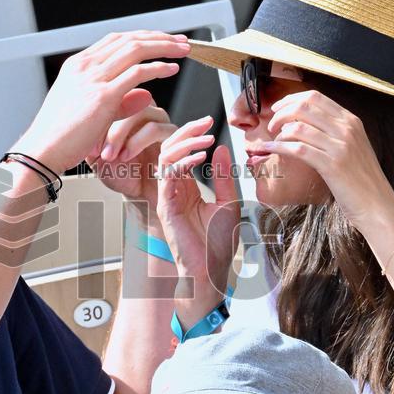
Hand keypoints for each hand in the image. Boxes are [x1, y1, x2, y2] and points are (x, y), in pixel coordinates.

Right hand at [11, 31, 189, 173]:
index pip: (115, 40)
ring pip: (136, 49)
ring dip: (163, 46)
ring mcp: (93, 79)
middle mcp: (84, 66)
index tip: (161, 40)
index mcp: (77, 66)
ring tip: (183, 49)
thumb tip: (145, 94)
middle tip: (179, 40)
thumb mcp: (90, 112)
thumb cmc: (60, 137)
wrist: (42, 151)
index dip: (142, 37)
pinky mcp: (103, 96)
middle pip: (128, 38)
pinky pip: (137, 73)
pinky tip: (172, 69)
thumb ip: (119, 101)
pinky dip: (158, 67)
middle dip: (158, 36)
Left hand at [87, 104, 173, 229]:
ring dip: (120, 133)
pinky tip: (126, 156)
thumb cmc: (120, 172)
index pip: (110, 98)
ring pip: (140, 111)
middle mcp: (143, 109)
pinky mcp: (173, 134)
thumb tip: (75, 121)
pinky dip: (137, 142)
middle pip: (125, 99)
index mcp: (125, 109)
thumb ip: (88, 136)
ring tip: (110, 155)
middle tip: (95, 148)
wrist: (140, 194)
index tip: (85, 142)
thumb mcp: (96, 155)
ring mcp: (160, 119)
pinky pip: (156, 128)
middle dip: (107, 125)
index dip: (96, 118)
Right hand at [155, 117, 239, 299]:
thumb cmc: (218, 243)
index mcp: (187, 188)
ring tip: (204, 139)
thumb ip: (223, 177)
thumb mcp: (228, 202)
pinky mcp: (165, 207)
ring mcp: (167, 198)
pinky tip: (199, 159)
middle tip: (204, 122)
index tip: (210, 121)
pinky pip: (168, 178)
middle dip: (186, 132)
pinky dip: (183, 164)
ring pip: (165, 159)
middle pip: (170, 150)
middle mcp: (173, 190)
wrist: (211, 271)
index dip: (193, 135)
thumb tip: (221, 149)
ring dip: (185, 145)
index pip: (183, 152)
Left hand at [261, 90, 393, 230]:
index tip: (278, 108)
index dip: (291, 100)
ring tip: (273, 141)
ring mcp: (340, 146)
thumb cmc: (360, 179)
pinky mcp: (331, 165)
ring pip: (299, 127)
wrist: (377, 204)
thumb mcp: (352, 146)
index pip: (315, 97)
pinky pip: (298, 149)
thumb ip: (334, 131)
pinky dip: (279, 147)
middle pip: (304, 107)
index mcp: (351, 121)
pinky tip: (271, 150)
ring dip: (279, 132)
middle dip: (281, 113)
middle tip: (272, 125)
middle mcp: (346, 129)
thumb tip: (304, 123)